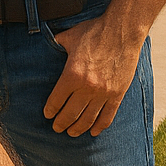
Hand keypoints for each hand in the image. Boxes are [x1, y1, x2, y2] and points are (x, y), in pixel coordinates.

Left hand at [41, 15, 143, 137]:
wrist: (121, 31)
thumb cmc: (93, 32)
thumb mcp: (68, 37)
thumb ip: (55, 44)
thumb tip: (44, 42)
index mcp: (72, 74)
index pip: (57, 100)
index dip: (50, 110)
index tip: (47, 115)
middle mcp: (87, 87)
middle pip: (71, 113)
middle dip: (61, 123)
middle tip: (56, 128)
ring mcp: (104, 92)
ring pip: (88, 118)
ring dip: (78, 128)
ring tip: (71, 133)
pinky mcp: (118, 94)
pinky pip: (108, 116)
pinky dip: (100, 126)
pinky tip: (94, 132)